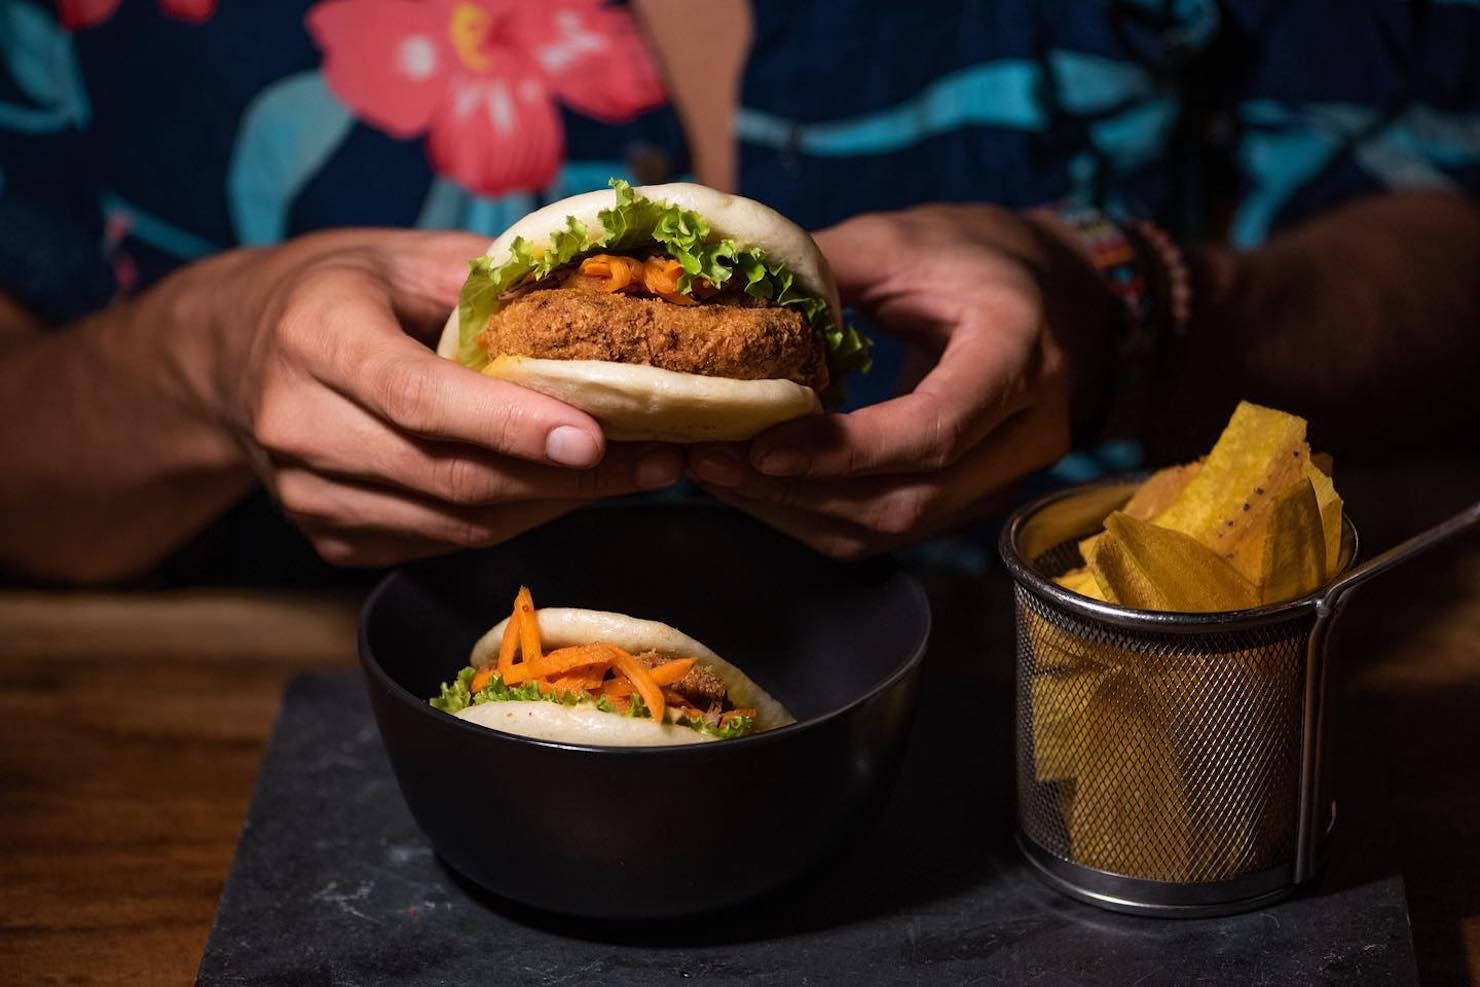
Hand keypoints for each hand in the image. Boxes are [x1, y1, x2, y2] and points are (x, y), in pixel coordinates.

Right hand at [184, 230, 681, 565]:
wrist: (227, 359)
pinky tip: (562, 490)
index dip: (510, 425)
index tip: (595, 436)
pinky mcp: (330, 541)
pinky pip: (442, 544)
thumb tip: (597, 295)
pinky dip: (513, 521)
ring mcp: (310, 497)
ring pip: (457, 523)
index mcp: (317, 339)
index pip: (421, 398)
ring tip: (635, 475)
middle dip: (567, 478)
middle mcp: (301, 427)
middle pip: (451, 476)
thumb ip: (487, 280)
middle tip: (659, 461)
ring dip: (554, 505)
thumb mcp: (399, 256)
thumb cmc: (333, 292)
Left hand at [686, 205, 1112, 557]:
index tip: (758, 447)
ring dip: (797, 514)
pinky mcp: (975, 498)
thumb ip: (821, 274)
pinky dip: (818, 513)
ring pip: (895, 528)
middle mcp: (1029, 428)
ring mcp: (1007, 475)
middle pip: (909, 501)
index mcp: (1019, 349)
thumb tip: (730, 308)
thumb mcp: (895, 239)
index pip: (934, 429)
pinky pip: (892, 527)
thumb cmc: (967, 254)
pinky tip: (761, 484)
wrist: (1048, 290)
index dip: (843, 451)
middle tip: (709, 465)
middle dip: (799, 493)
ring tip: (718, 476)